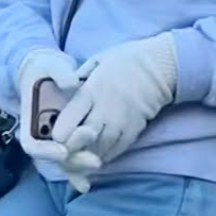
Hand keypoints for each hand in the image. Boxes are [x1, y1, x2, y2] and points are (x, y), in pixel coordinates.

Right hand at [16, 49, 100, 189]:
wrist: (51, 72)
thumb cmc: (48, 68)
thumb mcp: (52, 66)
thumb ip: (61, 74)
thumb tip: (72, 83)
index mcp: (30, 119)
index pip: (32, 144)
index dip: (46, 151)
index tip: (63, 151)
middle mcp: (41, 134)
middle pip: (53, 157)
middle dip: (73, 160)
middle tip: (94, 161)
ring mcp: (55, 138)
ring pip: (65, 160)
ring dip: (81, 166)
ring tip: (99, 165)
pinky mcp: (69, 137)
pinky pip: (75, 153)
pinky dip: (85, 162)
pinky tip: (101, 166)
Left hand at [52, 34, 176, 164]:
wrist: (160, 66)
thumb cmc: (126, 59)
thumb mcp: (98, 60)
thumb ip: (80, 76)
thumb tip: (65, 86)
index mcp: (92, 91)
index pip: (69, 119)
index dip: (59, 132)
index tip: (55, 135)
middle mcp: (105, 110)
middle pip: (81, 140)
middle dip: (70, 148)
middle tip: (64, 151)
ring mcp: (121, 123)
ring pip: (97, 150)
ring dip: (85, 155)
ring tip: (78, 155)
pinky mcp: (134, 130)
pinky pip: (115, 151)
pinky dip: (103, 155)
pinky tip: (97, 154)